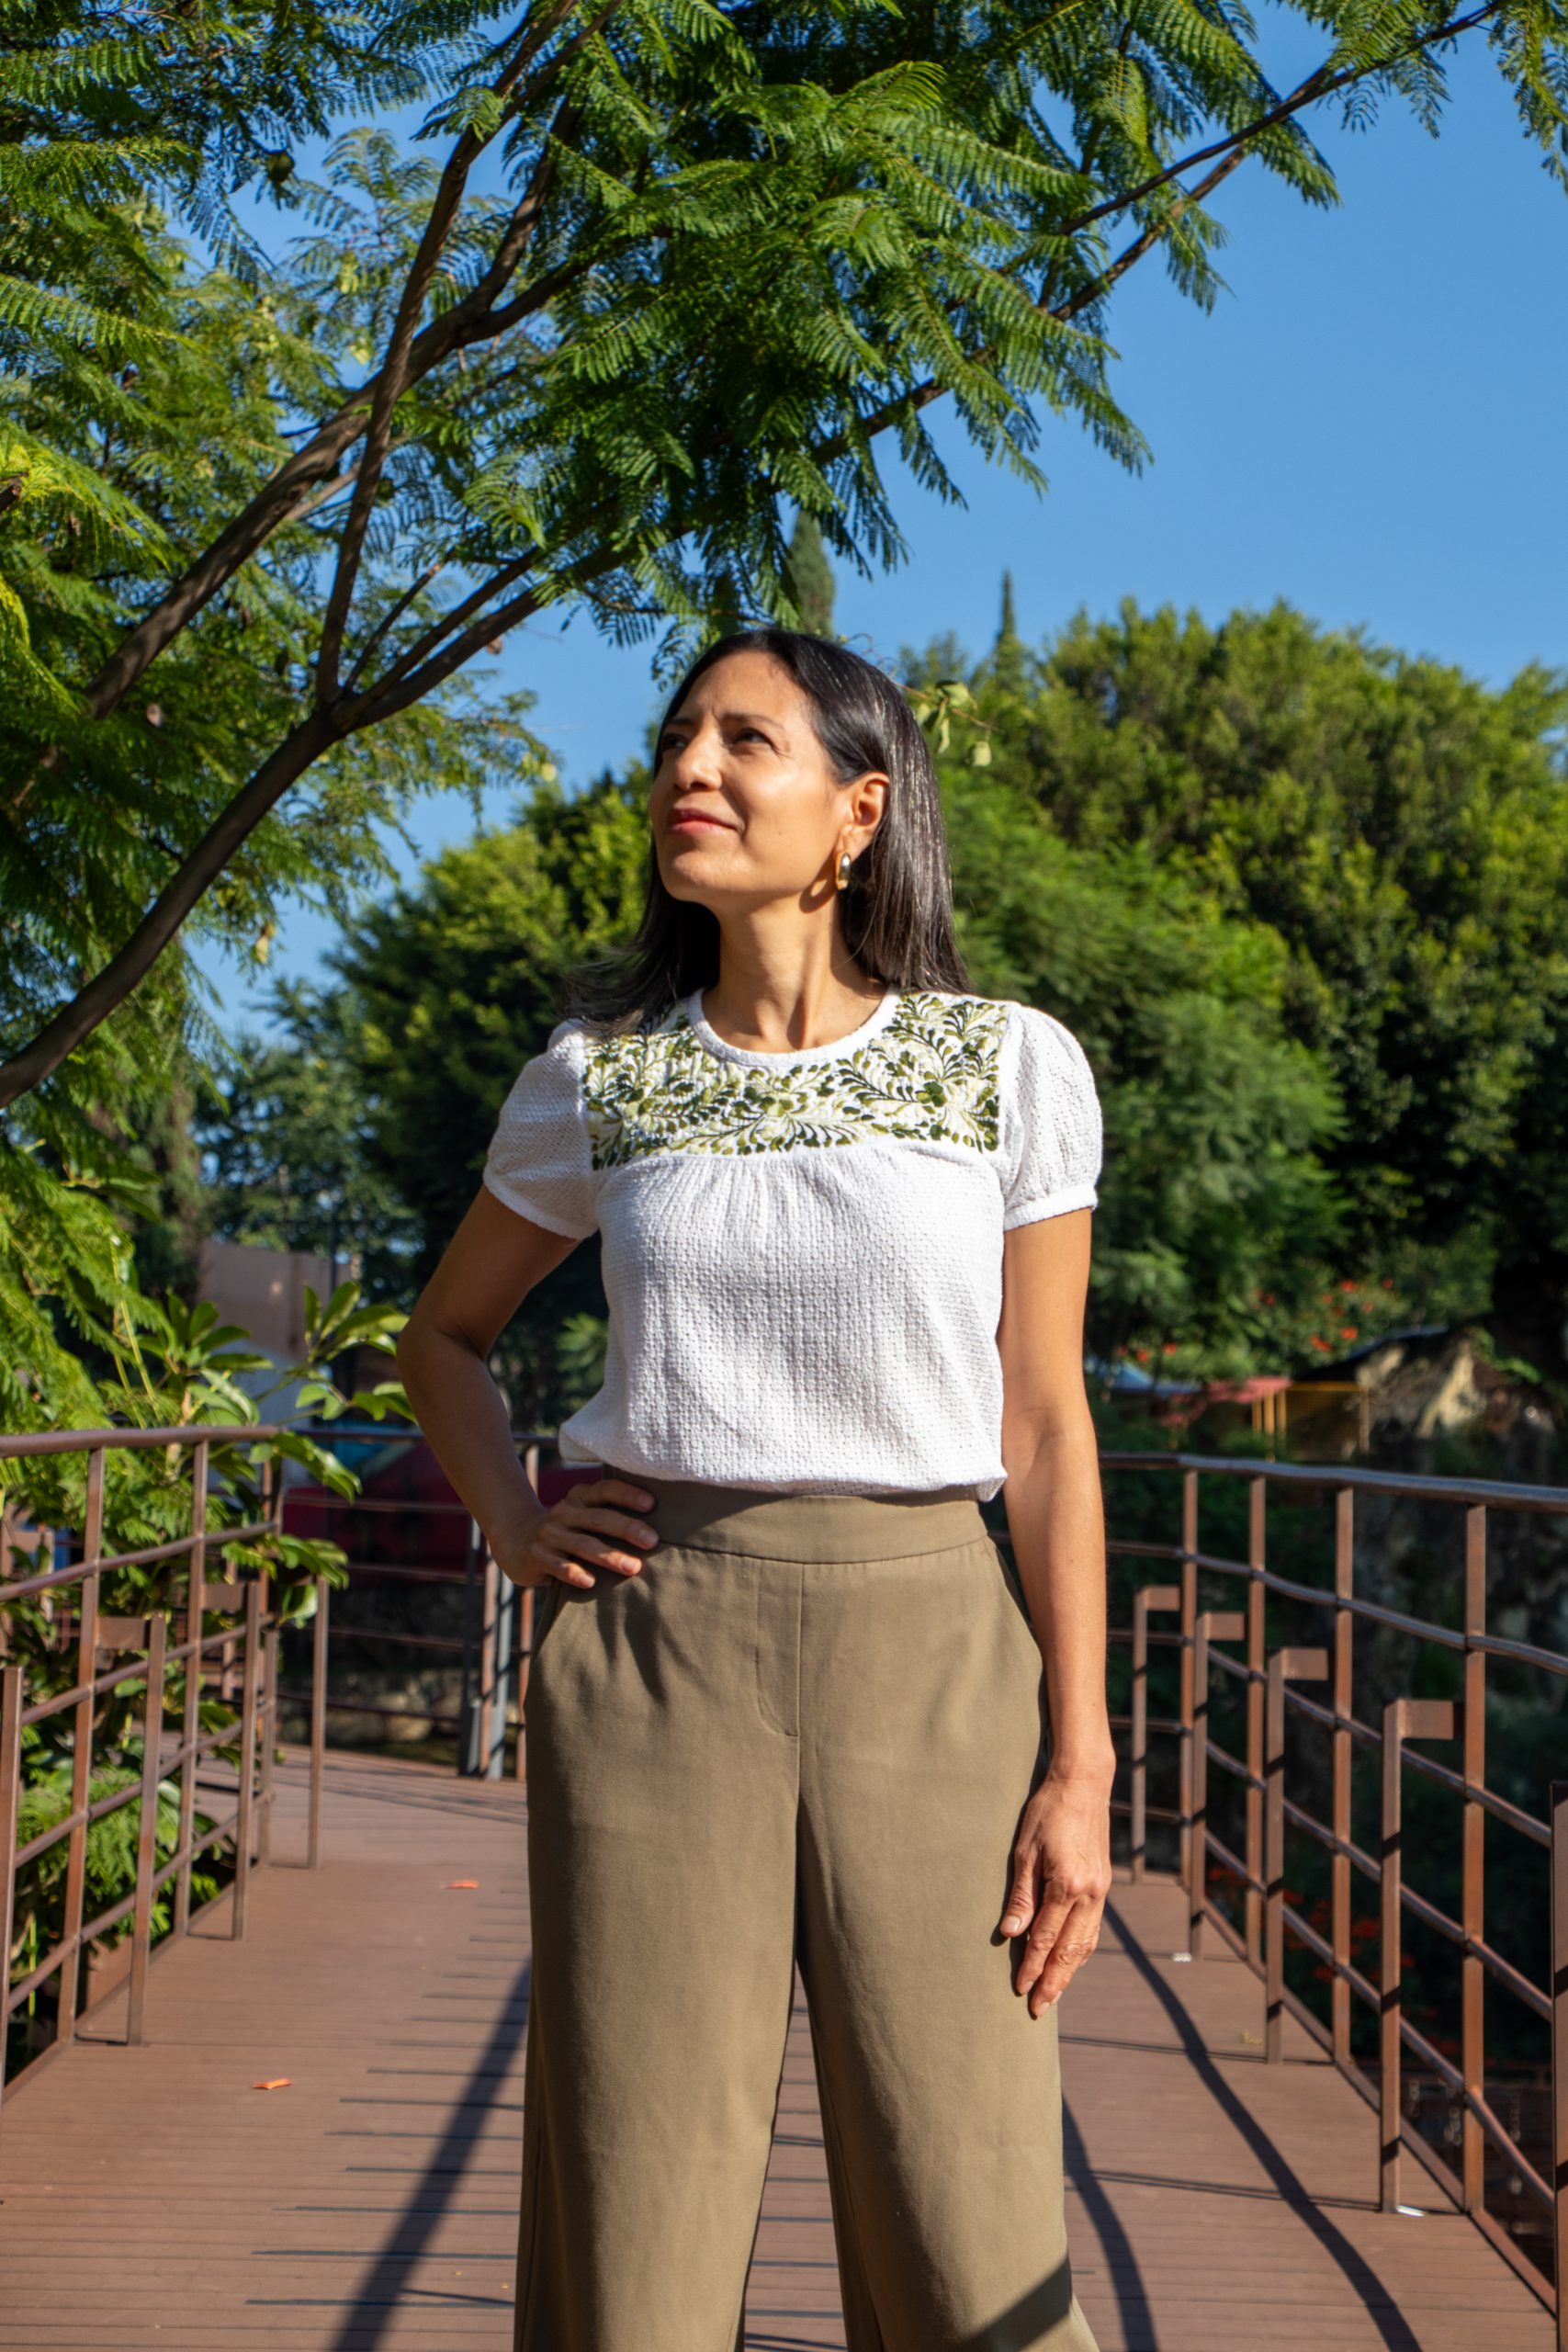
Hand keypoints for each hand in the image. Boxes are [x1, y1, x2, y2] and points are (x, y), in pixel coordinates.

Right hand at [493, 1477, 657, 1591]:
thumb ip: (608, 1517)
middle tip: (652, 1541)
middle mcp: (565, 1513)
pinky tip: (590, 1582)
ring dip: (609, 1556)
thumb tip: (655, 1533)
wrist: (514, 1540)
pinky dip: (574, 1573)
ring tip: (633, 1567)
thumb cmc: (565, 1530)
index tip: (652, 1504)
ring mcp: (550, 1534)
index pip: (605, 1490)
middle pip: (599, 1519)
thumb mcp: (582, 1515)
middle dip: (627, 1528)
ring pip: (583, 1544)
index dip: (627, 1494)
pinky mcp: (537, 1556)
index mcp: (579, 1498)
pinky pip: (558, 1565)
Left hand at [997, 1767, 1112, 2016]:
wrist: (1083, 1784)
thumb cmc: (1047, 1812)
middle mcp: (1089, 1893)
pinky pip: (1093, 1928)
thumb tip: (1011, 1934)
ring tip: (1053, 1994)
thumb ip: (1021, 1895)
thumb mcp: (1025, 1850)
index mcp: (1067, 1884)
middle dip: (1053, 1982)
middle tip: (1037, 2010)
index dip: (1032, 1967)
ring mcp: (1100, 1890)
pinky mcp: (1103, 1885)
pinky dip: (1082, 1950)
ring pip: (1085, 1943)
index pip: (1046, 1938)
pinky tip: (1073, 1962)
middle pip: (1070, 1950)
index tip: (1019, 1990)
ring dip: (1069, 1972)